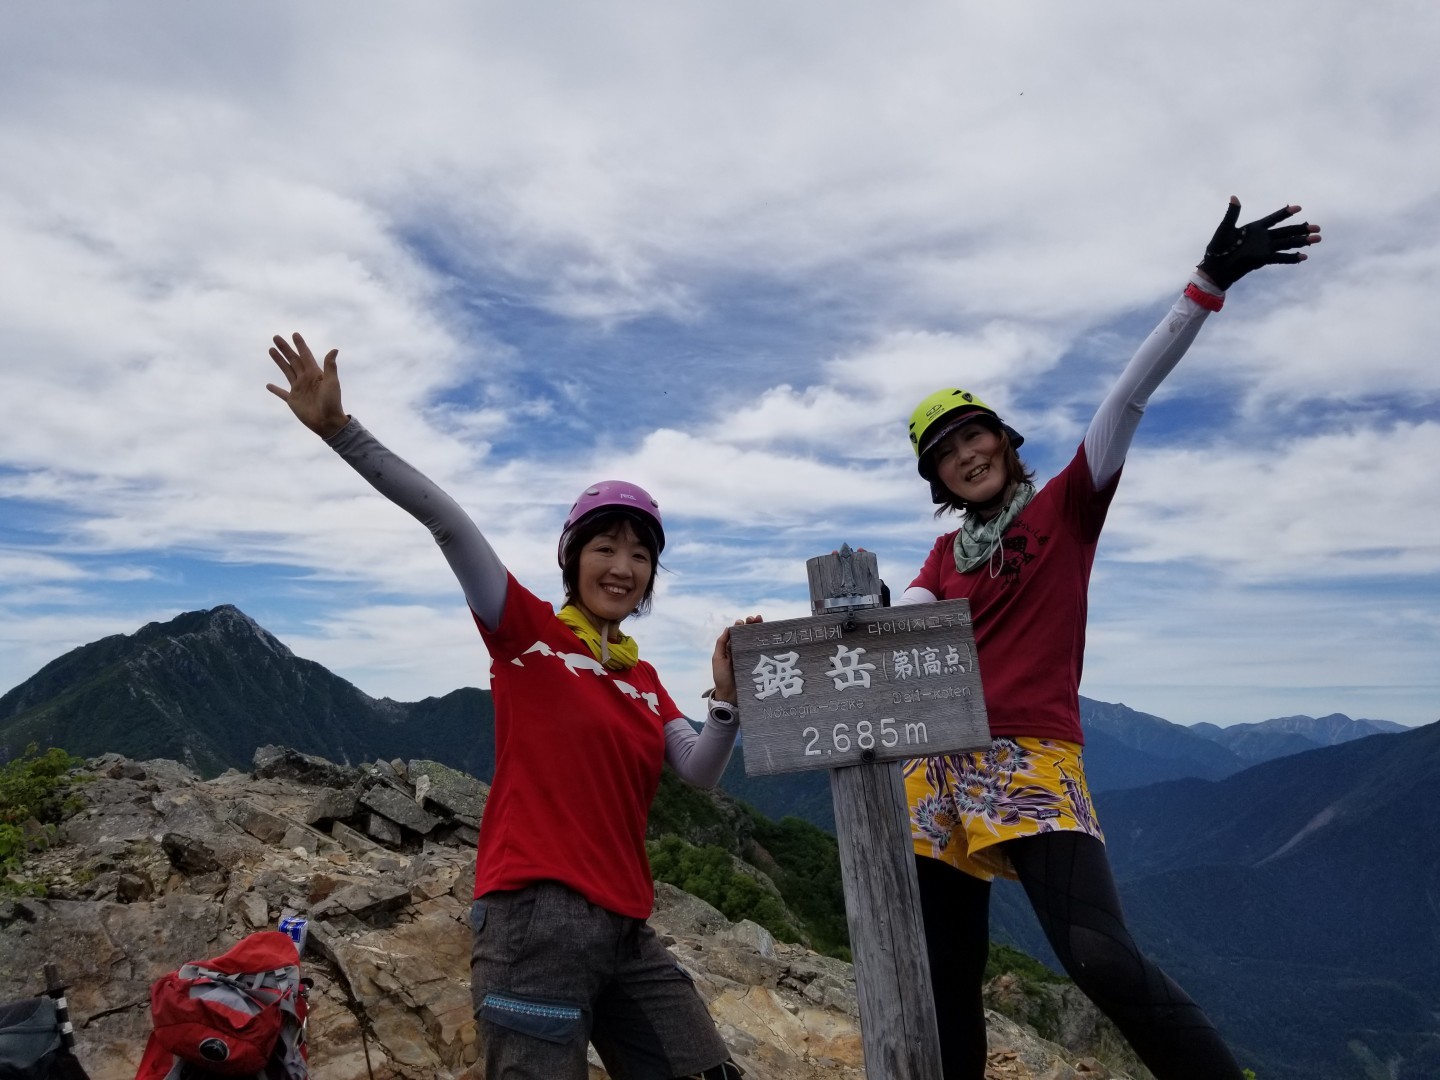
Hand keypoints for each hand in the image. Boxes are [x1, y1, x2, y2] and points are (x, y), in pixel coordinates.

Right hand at [267, 333, 349, 438]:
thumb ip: (330, 366)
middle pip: (293, 360)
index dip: (300, 345)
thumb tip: (335, 349)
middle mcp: (305, 379)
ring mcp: (298, 389)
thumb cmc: (332, 402)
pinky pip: (281, 393)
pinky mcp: (293, 400)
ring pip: (286, 371)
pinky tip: (268, 385)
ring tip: (271, 350)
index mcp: (315, 373)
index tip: (294, 334)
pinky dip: (275, 390)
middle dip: (285, 349)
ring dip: (279, 361)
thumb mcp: (332, 383)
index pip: (305, 355)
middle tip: (276, 337)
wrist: (328, 422)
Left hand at [711, 615, 762, 703]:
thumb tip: (728, 628)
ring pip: (756, 641)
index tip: (744, 621)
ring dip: (759, 630)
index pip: (737, 633)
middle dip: (752, 625)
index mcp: (731, 648)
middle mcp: (741, 651)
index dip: (741, 625)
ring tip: (762, 622)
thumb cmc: (722, 677)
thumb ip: (721, 643)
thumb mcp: (718, 659)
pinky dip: (765, 644)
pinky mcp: (758, 664)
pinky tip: (768, 637)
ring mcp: (750, 657)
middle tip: (756, 619)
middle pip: (748, 634)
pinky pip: (762, 652)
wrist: (729, 695)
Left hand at [1196, 197, 1320, 289]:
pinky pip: (1280, 258)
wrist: (1215, 267)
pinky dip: (1291, 258)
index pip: (1273, 218)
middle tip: (1318, 227)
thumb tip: (1234, 197)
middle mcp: (1262, 238)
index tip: (1299, 207)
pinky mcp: (1262, 259)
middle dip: (1302, 229)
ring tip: (1318, 239)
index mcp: (1254, 228)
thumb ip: (1232, 214)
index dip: (1285, 213)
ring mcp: (1264, 249)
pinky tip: (1304, 257)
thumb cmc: (1217, 248)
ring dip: (1302, 241)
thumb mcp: (1225, 229)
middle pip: (1286, 231)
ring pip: (1287, 243)